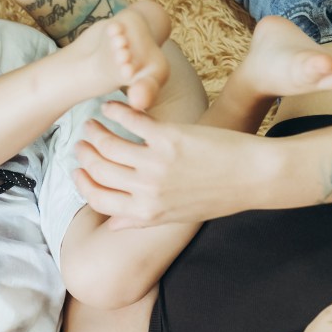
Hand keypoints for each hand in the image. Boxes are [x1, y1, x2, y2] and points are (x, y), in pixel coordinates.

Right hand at [72, 101, 259, 227]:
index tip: (77, 169)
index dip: (82, 183)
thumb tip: (113, 224)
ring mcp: (156, 164)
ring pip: (109, 145)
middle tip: (82, 141)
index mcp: (145, 212)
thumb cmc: (216, 198)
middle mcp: (147, 191)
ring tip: (92, 122)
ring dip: (94, 131)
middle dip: (84, 154)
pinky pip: (132, 122)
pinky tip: (111, 106)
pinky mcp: (170, 139)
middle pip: (99, 170)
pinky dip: (116, 111)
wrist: (253, 178)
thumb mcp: (174, 217)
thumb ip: (140, 220)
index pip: (98, 199)